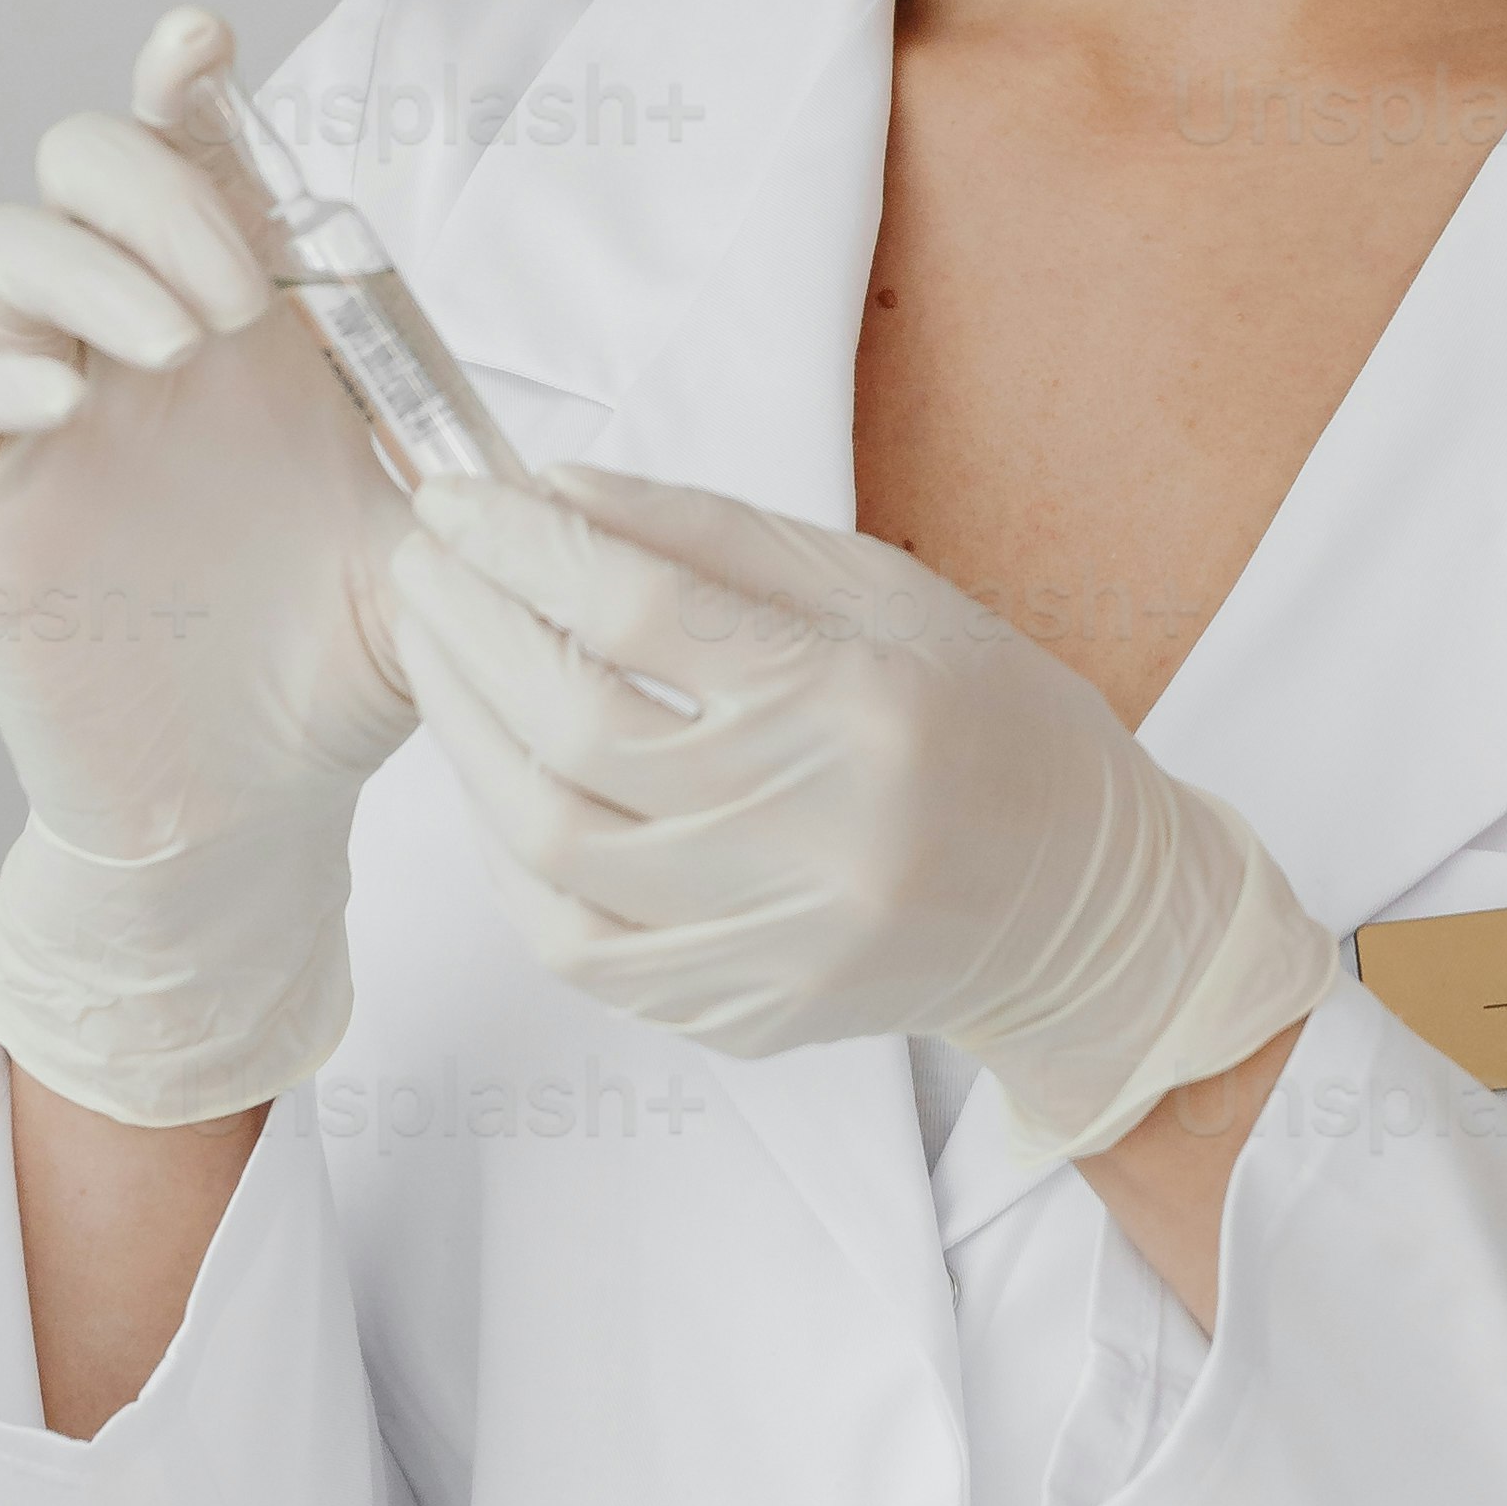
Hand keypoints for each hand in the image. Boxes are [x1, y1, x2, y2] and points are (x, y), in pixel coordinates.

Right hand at [0, 10, 419, 1122]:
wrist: (254, 806)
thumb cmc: (345, 663)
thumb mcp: (441, 549)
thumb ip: (475, 460)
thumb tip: (556, 422)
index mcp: (246, 316)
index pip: (192, 151)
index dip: (182, 80)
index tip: (203, 43)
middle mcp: (136, 335)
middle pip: (81, 162)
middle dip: (151, 186)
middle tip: (235, 296)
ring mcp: (48, 408)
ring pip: (2, 247)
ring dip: (88, 264)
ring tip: (175, 344)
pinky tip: (64, 397)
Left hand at [381, 469, 1336, 1163]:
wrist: (1083, 906)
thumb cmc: (986, 720)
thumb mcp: (881, 590)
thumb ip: (714, 537)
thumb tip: (556, 490)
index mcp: (860, 704)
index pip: (641, 609)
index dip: (525, 545)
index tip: (458, 499)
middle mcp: (815, 834)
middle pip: (575, 723)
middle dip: (472, 627)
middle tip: (423, 563)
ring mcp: (775, 943)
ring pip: (551, 840)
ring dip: (466, 735)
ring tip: (438, 655)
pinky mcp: (743, 1014)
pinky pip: (576, 944)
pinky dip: (510, 855)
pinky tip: (495, 776)